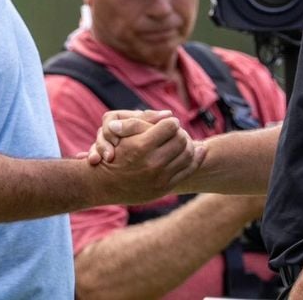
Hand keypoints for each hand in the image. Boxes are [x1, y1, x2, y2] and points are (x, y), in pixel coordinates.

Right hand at [91, 114, 205, 203]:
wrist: (105, 185)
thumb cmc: (114, 155)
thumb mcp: (121, 134)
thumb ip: (143, 121)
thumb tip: (170, 115)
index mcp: (142, 146)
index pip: (170, 126)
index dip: (171, 122)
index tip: (170, 123)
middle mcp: (152, 163)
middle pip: (181, 139)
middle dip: (181, 132)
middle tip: (178, 131)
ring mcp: (160, 177)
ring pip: (187, 155)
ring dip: (189, 144)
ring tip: (184, 140)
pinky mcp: (165, 188)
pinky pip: (188, 170)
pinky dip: (195, 158)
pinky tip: (197, 150)